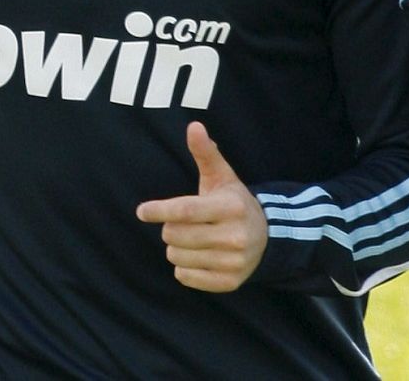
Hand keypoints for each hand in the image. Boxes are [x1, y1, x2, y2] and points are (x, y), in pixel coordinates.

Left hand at [136, 122, 267, 292]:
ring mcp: (233, 261)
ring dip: (176, 247)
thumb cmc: (233, 202)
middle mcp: (235, 236)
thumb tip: (194, 126)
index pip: (186, 211)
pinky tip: (198, 255)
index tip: (142, 211)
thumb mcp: (222, 176)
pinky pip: (185, 277)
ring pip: (177, 257)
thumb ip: (206, 152)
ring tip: (192, 239)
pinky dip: (184, 267)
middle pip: (176, 236)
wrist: (265, 236)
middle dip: (170, 228)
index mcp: (232, 207)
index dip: (160, 210)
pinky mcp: (229, 282)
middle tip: (182, 223)